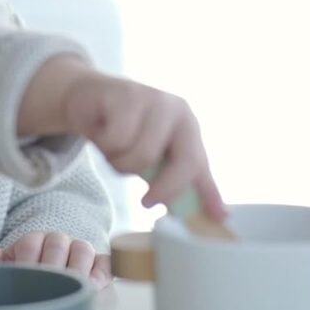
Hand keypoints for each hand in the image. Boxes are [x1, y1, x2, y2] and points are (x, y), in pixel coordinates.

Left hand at [0, 232, 111, 289]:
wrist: (47, 286)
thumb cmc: (24, 283)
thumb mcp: (6, 273)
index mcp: (32, 241)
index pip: (29, 244)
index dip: (26, 263)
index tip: (24, 281)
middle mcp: (57, 242)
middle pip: (57, 243)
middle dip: (51, 266)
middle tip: (47, 286)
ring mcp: (80, 252)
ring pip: (83, 249)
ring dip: (77, 269)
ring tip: (71, 289)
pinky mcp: (100, 266)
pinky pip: (106, 262)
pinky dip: (103, 272)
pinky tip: (94, 287)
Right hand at [66, 71, 225, 219]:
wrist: (88, 97)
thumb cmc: (125, 129)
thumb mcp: (158, 155)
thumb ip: (187, 181)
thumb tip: (222, 215)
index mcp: (188, 124)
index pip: (198, 164)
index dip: (188, 193)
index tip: (167, 211)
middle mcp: (176, 109)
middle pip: (183, 162)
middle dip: (164, 188)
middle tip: (145, 202)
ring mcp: (152, 98)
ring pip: (143, 155)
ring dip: (122, 163)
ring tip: (115, 151)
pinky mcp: (125, 94)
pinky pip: (117, 139)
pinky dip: (105, 146)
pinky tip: (102, 133)